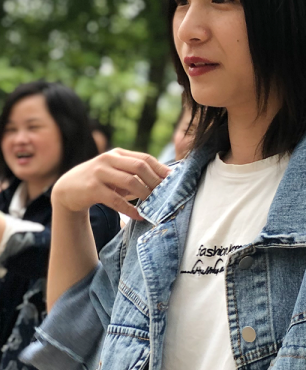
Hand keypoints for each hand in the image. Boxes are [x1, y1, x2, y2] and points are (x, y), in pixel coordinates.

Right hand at [52, 149, 170, 220]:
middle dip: (155, 181)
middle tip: (165, 195)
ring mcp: (99, 173)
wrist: (67, 189)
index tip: (173, 181)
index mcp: (117, 154)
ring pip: (130, 182)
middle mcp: (108, 159)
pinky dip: (130, 209)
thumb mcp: (116, 172)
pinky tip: (139, 216)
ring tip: (154, 206)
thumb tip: (165, 181)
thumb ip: (135, 174)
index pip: (145, 158)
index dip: (161, 169)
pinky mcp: (92, 188)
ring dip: (145, 195)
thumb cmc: (100, 181)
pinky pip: (116, 200)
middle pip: (140, 167)